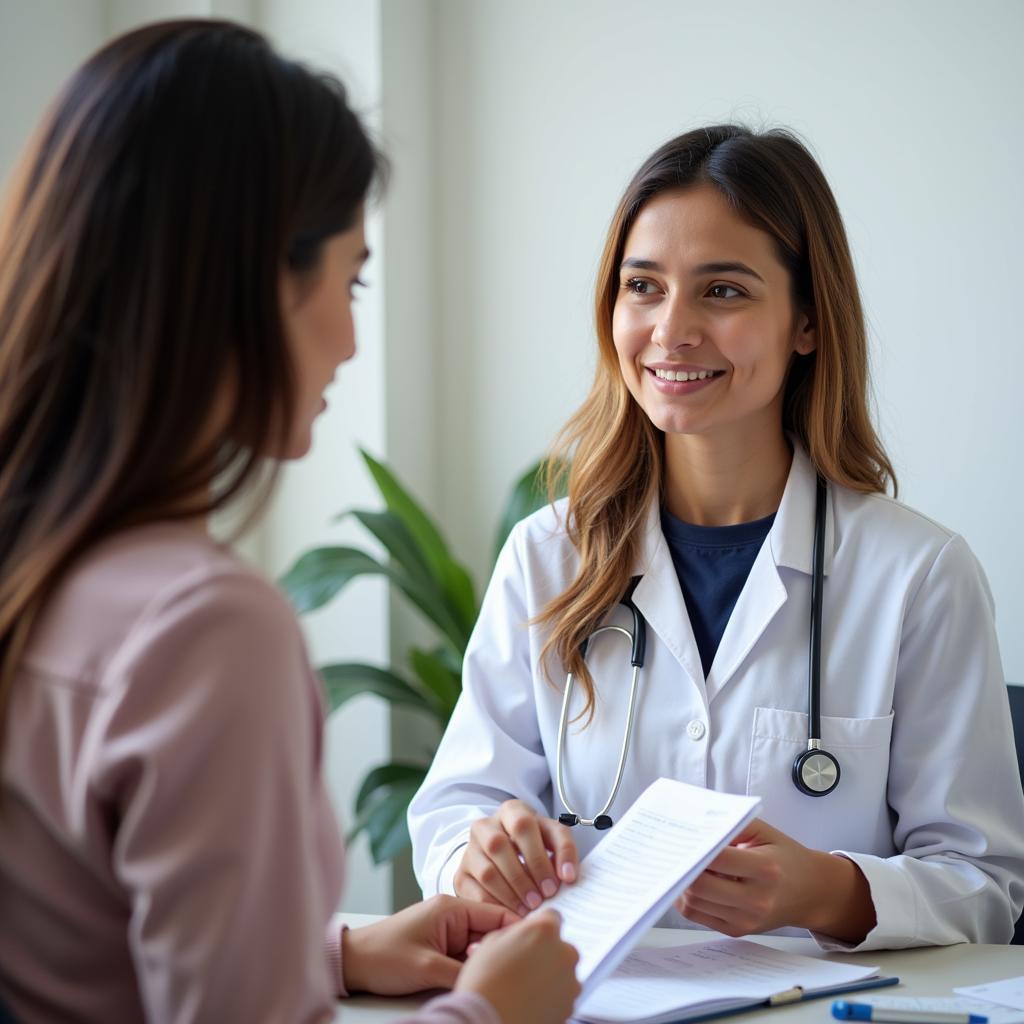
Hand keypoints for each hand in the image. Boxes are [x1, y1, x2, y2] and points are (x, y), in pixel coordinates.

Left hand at [341, 894, 518, 994]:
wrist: (352, 962)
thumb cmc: (383, 956)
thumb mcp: (427, 968)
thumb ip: (462, 973)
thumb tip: (491, 981)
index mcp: (452, 908)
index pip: (497, 914)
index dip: (519, 930)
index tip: (539, 946)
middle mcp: (453, 916)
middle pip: (492, 932)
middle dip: (506, 949)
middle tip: (523, 970)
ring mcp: (448, 932)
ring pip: (481, 947)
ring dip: (490, 960)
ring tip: (507, 977)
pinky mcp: (441, 947)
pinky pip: (468, 956)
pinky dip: (476, 967)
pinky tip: (484, 979)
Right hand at [455, 800, 578, 913]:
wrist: (505, 854)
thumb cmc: (534, 845)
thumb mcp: (551, 838)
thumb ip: (563, 850)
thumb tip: (568, 876)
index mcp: (511, 810)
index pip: (523, 825)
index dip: (540, 856)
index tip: (558, 883)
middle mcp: (485, 826)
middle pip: (499, 846)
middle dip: (523, 877)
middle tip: (541, 900)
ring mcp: (470, 850)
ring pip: (486, 872)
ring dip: (510, 894)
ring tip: (528, 910)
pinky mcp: (461, 875)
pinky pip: (474, 893)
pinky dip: (495, 907)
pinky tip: (511, 916)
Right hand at [457, 910, 580, 1023]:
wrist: (488, 1021)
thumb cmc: (485, 983)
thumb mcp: (492, 941)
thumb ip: (515, 932)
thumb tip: (521, 934)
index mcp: (544, 930)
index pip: (551, 916)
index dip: (539, 926)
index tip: (531, 936)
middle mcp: (564, 953)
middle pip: (559, 946)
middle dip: (545, 953)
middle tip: (523, 965)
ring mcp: (570, 981)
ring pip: (562, 971)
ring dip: (549, 975)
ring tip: (524, 987)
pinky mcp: (570, 1006)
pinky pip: (563, 994)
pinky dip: (551, 996)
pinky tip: (530, 1001)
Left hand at [674, 818, 875, 943]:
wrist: (812, 892)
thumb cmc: (785, 856)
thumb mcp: (763, 831)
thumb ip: (731, 825)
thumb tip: (695, 829)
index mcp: (765, 869)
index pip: (718, 858)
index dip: (695, 848)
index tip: (679, 836)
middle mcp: (756, 899)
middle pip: (700, 885)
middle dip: (680, 867)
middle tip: (669, 850)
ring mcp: (745, 920)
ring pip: (694, 903)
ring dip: (678, 884)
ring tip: (674, 865)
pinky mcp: (737, 930)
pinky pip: (699, 916)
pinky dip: (687, 899)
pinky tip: (686, 882)